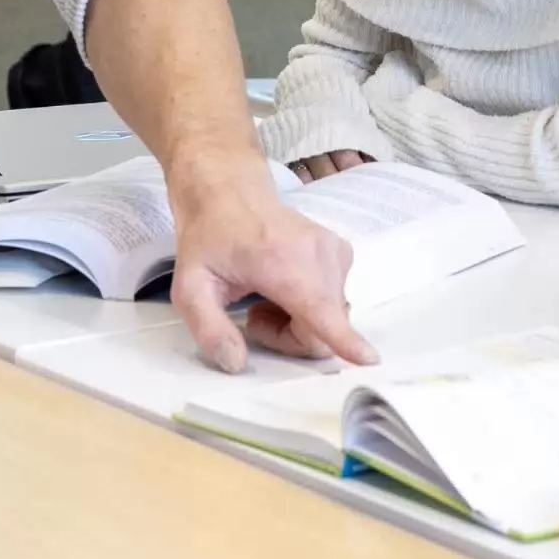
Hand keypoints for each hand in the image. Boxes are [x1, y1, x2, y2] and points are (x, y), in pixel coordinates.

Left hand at [168, 154, 375, 372]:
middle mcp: (317, 253)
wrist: (231, 195)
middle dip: (289, 338)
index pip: (317, 308)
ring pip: (332, 318)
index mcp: (280, 261)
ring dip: (298, 323)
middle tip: (254, 317)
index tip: (369, 358)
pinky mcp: (342, 253)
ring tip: (266, 298)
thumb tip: (237, 364)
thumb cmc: (210, 239)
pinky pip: (335, 303)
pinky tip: (285, 289)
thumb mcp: (189, 287)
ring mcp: (334, 250)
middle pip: (322, 328)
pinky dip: (311, 307)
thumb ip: (209, 329)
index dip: (343, 339)